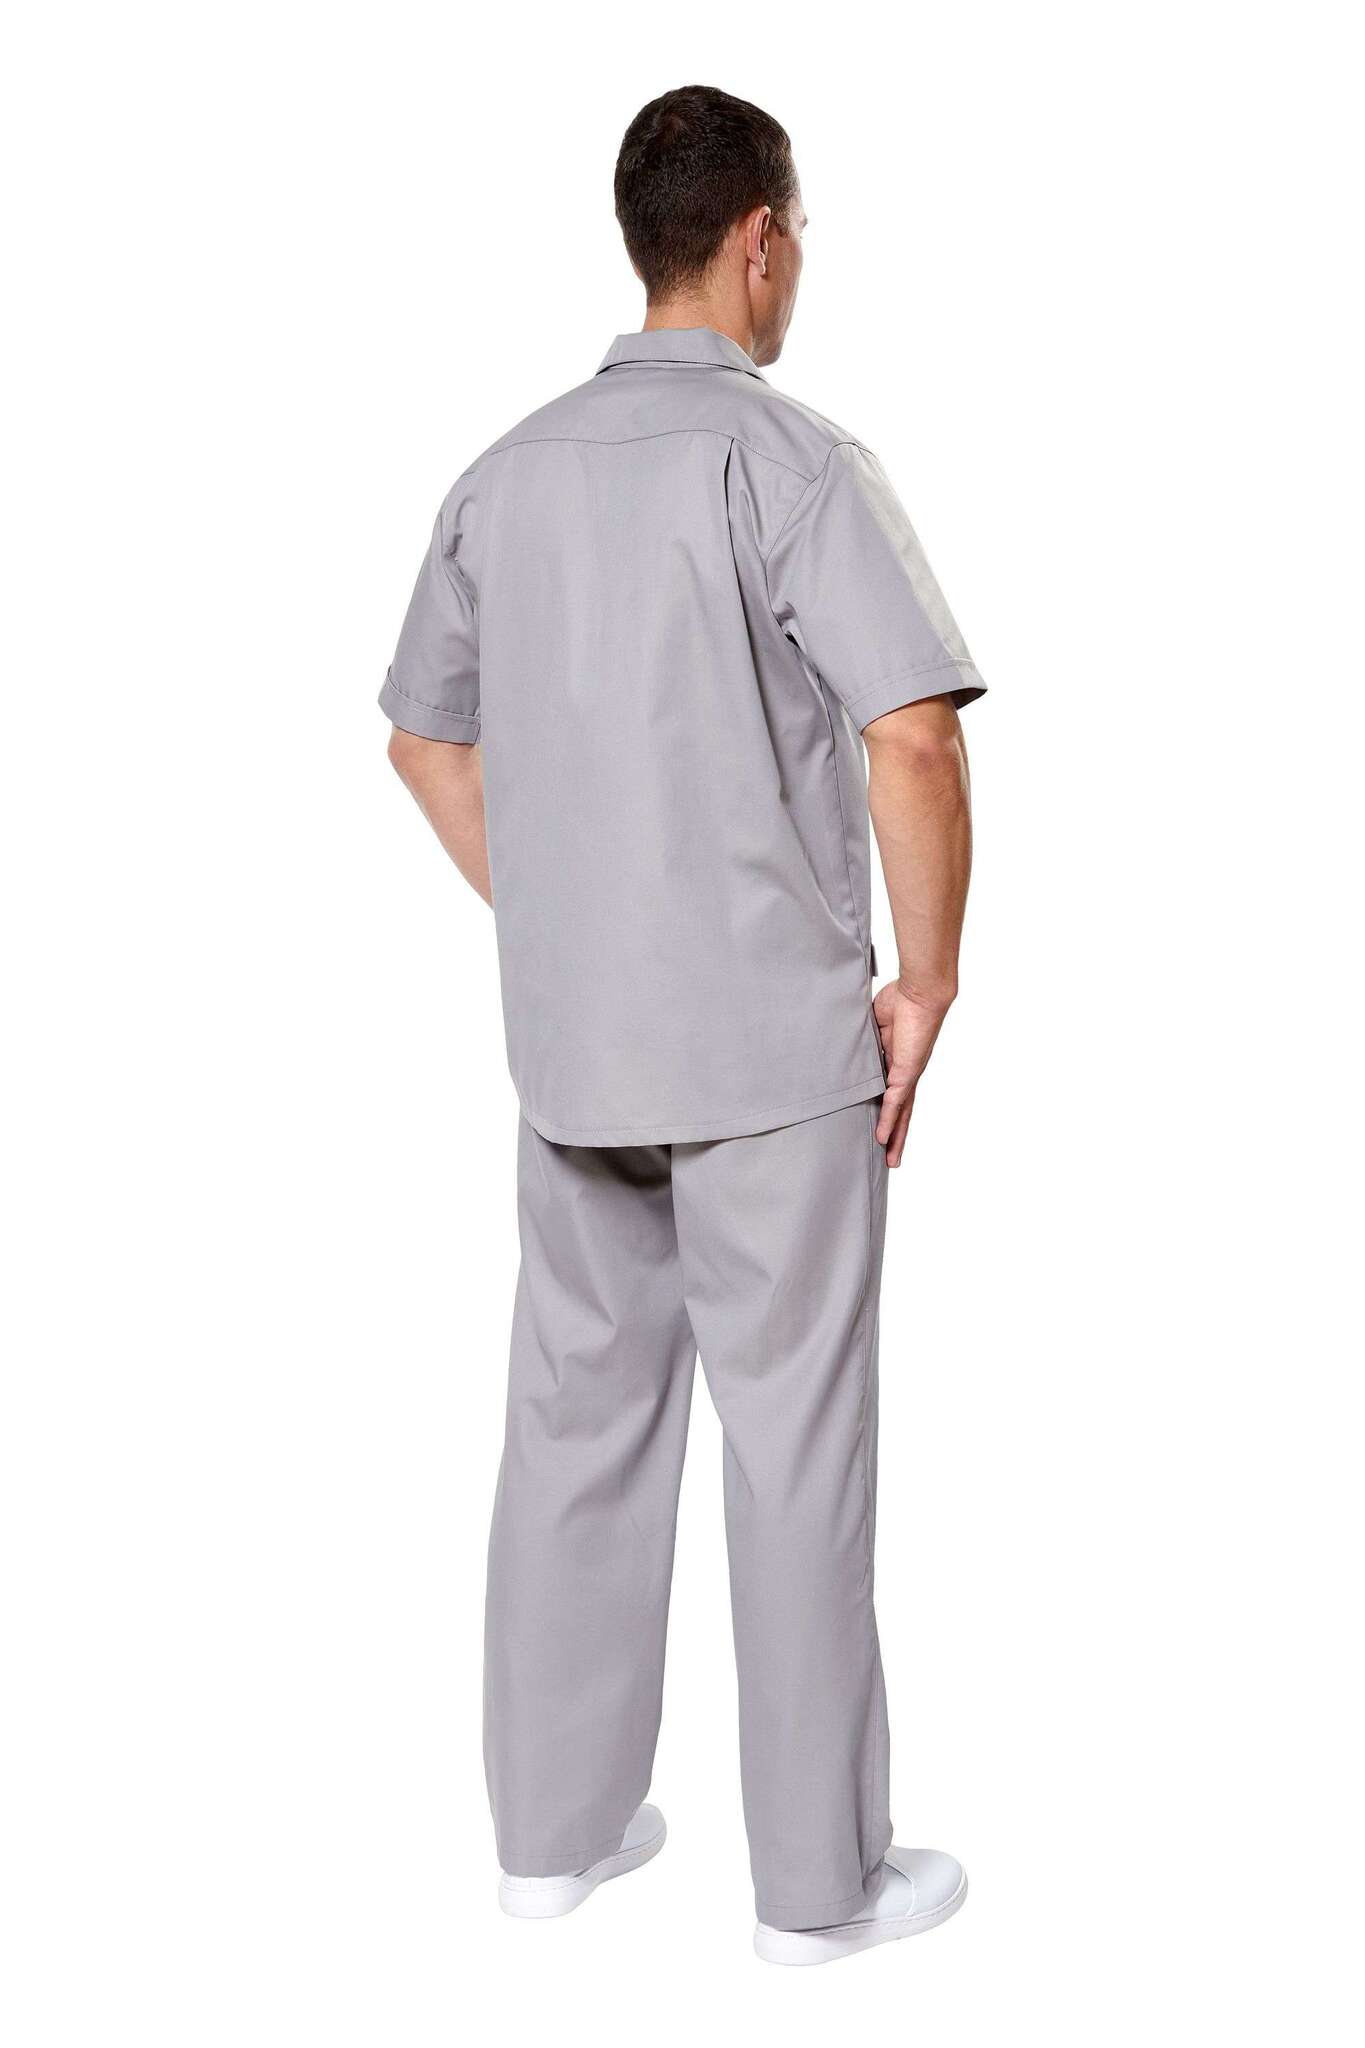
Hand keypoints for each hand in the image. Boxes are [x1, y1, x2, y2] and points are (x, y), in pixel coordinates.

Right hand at [872, 981, 951, 1167]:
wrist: (920, 991)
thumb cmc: (900, 1000)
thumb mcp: (873, 1025)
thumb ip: (861, 1039)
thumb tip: (843, 1043)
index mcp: (896, 1062)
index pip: (891, 1095)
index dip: (887, 1114)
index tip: (880, 1130)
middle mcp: (904, 1073)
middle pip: (901, 1112)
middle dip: (896, 1135)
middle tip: (890, 1159)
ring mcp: (907, 1075)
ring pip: (901, 1114)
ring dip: (895, 1137)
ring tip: (890, 1160)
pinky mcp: (907, 1072)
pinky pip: (895, 1102)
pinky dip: (889, 1120)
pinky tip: (883, 1138)